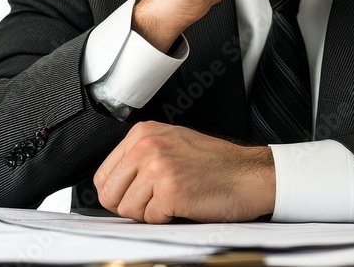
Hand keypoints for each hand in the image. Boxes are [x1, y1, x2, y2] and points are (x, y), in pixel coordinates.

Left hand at [94, 121, 275, 222]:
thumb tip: (113, 183)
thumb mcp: (172, 143)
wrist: (249, 174)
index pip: (103, 174)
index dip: (119, 192)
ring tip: (174, 198)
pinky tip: (184, 203)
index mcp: (144, 133)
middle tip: (155, 201)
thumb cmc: (216, 163)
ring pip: (128, 210)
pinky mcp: (170, 191)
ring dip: (150, 213)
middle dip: (130, 205)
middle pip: (110, 194)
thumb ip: (140, 156)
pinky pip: (150, 219)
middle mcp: (147, 146)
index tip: (136, 193)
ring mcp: (158, 168)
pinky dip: (166, 219)